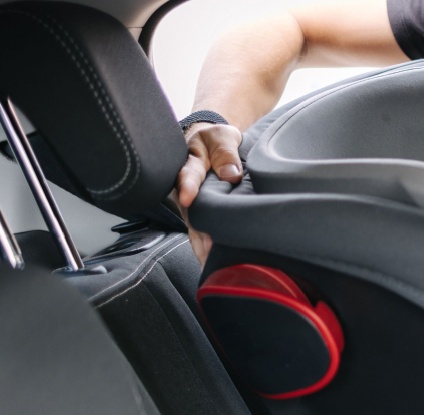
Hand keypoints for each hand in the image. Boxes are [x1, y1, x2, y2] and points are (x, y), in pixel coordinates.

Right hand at [174, 121, 243, 264]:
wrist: (211, 142)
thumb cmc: (216, 139)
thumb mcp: (221, 137)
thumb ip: (225, 152)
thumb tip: (231, 174)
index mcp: (192, 164)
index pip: (187, 175)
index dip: (187, 186)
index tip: (188, 198)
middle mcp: (188, 187)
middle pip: (191, 210)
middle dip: (198, 231)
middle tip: (207, 250)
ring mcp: (194, 203)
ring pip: (195, 226)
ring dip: (202, 246)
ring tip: (210, 265)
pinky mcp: (201, 213)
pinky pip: (201, 231)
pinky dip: (206, 248)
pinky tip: (211, 263)